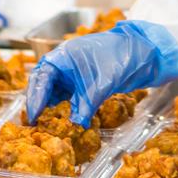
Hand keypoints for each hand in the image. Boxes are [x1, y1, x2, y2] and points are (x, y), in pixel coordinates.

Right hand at [25, 21, 177, 126]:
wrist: (144, 53)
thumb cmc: (122, 57)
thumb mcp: (104, 82)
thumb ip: (88, 103)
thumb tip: (77, 123)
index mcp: (66, 55)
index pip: (43, 75)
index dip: (35, 95)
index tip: (33, 114)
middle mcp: (66, 62)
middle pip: (44, 83)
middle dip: (39, 102)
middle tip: (34, 123)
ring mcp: (74, 72)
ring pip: (55, 91)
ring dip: (51, 106)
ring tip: (47, 125)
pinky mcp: (83, 81)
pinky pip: (68, 95)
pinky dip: (66, 107)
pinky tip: (66, 119)